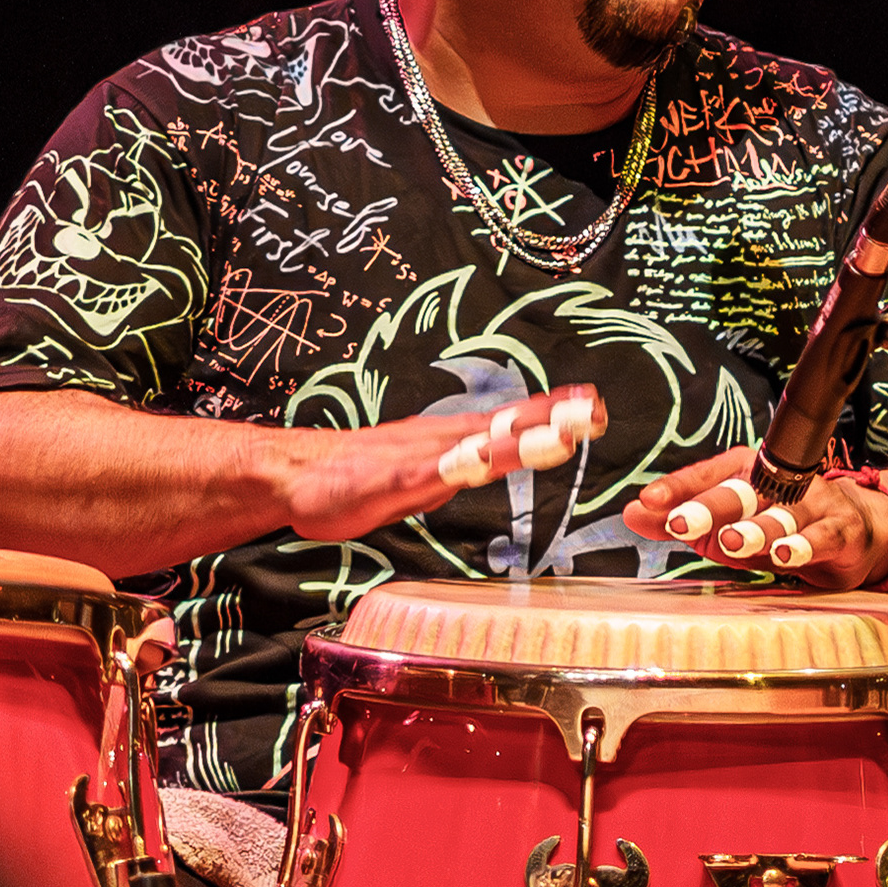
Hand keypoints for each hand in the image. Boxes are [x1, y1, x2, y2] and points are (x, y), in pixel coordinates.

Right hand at [279, 383, 602, 540]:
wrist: (293, 473)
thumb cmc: (352, 478)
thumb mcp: (415, 483)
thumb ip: (448, 477)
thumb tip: (477, 472)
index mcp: (447, 441)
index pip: (507, 423)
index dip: (549, 413)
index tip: (591, 404)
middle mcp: (438, 440)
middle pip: (502, 427)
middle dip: (550, 419)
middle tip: (594, 410)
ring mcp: (417, 457)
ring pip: (476, 444)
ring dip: (520, 439)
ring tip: (559, 435)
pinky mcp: (390, 479)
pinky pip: (429, 473)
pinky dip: (459, 466)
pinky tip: (481, 463)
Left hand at [625, 444, 887, 588]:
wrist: (858, 529)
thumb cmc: (783, 524)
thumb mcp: (730, 524)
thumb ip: (683, 519)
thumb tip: (630, 514)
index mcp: (746, 471)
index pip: (708, 474)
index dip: (678, 488)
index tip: (648, 502)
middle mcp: (778, 482)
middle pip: (740, 491)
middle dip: (709, 507)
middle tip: (679, 524)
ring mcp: (813, 503)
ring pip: (780, 516)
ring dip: (755, 530)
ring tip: (732, 543)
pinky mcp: (841, 530)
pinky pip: (822, 537)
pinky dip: (804, 546)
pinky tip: (785, 556)